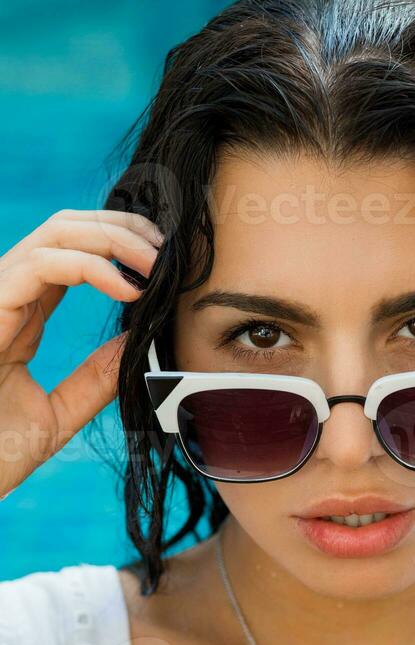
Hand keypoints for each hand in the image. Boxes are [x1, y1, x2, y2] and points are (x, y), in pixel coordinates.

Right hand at [0, 209, 162, 497]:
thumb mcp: (57, 415)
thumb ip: (94, 381)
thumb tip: (135, 346)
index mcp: (21, 314)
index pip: (72, 255)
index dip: (119, 246)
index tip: (163, 265)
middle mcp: (7, 296)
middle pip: (66, 229)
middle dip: (123, 229)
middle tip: (168, 253)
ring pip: (56, 234)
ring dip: (115, 239)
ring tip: (156, 264)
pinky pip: (41, 264)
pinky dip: (92, 266)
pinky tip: (128, 287)